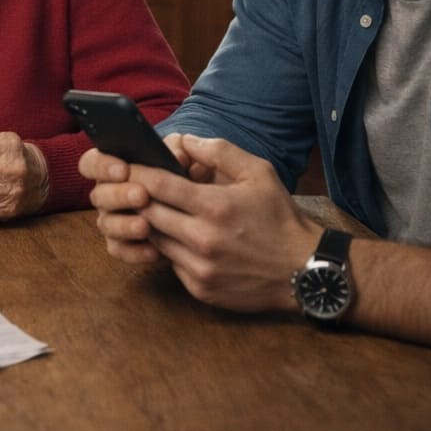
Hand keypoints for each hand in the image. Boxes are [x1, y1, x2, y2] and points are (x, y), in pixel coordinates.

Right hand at [81, 137, 192, 267]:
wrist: (197, 211)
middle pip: (98, 195)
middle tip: (142, 196)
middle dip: (119, 195)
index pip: (91, 163)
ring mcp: (112, 220)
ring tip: (145, 226)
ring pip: (106, 225)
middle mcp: (107, 194)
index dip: (102, 166)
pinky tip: (155, 250)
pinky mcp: (123, 245)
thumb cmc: (182, 177)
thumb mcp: (182, 159)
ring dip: (124, 225)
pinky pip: (120, 251)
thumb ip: (178, 150)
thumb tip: (179, 156)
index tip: (123, 170)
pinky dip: (135, 251)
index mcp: (112, 168)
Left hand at [93, 134, 316, 312]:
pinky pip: (171, 264)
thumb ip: (219, 151)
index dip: (137, 174)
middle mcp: (203, 240)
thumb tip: (184, 141)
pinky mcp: (201, 289)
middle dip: (137, 199)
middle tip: (132, 187)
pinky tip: (180, 238)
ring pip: (155, 241)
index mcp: (215, 207)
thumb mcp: (259, 173)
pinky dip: (170, 249)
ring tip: (154, 210)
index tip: (125, 165)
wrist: (305, 271)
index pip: (158, 186)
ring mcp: (199, 268)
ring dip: (151, 224)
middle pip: (148, 214)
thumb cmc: (281, 218)